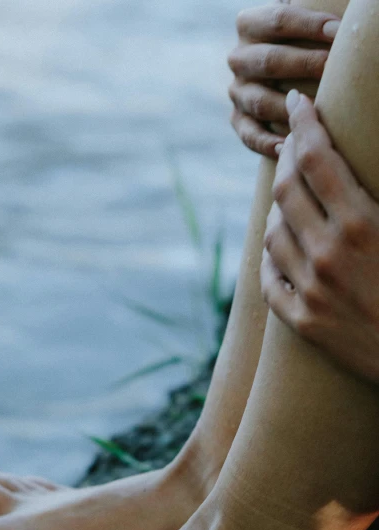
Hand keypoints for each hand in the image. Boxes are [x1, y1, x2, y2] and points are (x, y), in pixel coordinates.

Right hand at [228, 2, 339, 157]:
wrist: (280, 64)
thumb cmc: (300, 38)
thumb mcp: (297, 20)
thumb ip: (309, 18)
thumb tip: (333, 23)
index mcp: (249, 24)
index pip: (278, 21)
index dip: (309, 26)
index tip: (338, 32)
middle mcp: (239, 59)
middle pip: (270, 61)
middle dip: (305, 65)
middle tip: (333, 70)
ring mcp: (237, 92)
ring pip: (260, 101)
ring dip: (289, 108)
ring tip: (316, 112)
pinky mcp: (238, 119)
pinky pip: (250, 134)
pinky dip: (267, 143)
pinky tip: (288, 146)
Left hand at [261, 91, 378, 384]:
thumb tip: (362, 176)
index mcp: (362, 224)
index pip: (317, 158)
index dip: (304, 123)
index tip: (299, 103)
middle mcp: (327, 254)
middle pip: (286, 190)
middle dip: (287, 157)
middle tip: (293, 143)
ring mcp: (310, 291)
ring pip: (273, 233)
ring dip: (278, 207)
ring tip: (290, 195)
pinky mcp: (303, 323)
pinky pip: (270, 280)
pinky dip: (272, 257)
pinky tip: (280, 246)